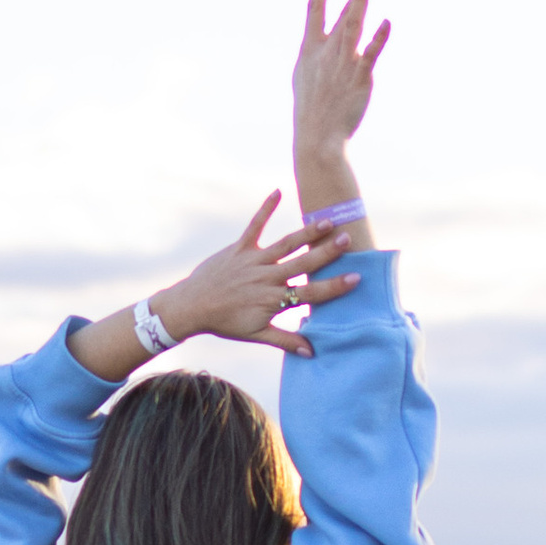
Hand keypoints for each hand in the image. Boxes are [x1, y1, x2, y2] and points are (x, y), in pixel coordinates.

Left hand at [165, 196, 359, 357]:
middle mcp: (266, 277)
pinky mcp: (239, 248)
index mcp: (273, 299)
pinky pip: (255, 226)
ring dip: (306, 232)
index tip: (354, 278)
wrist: (191, 306)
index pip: (309, 293)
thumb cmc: (225, 323)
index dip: (333, 287)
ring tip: (326, 220)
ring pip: (285, 244)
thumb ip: (285, 341)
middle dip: (326, 252)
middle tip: (347, 239)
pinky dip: (265, 209)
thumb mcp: (256, 334)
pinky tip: (277, 192)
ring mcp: (253, 261)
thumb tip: (312, 352)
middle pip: (302, 264)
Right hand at [292, 0, 388, 176]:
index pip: (314, 8)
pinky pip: (370, 54)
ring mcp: (342, 63)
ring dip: (361, 0)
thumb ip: (316, 53)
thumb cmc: (311, 109)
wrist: (315, 136)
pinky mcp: (359, 77)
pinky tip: (387, 22)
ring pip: (353, 25)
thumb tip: (322, 39)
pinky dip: (379, 38)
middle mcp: (325, 52)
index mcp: (309, 49)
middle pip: (342, 13)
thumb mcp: (304, 76)